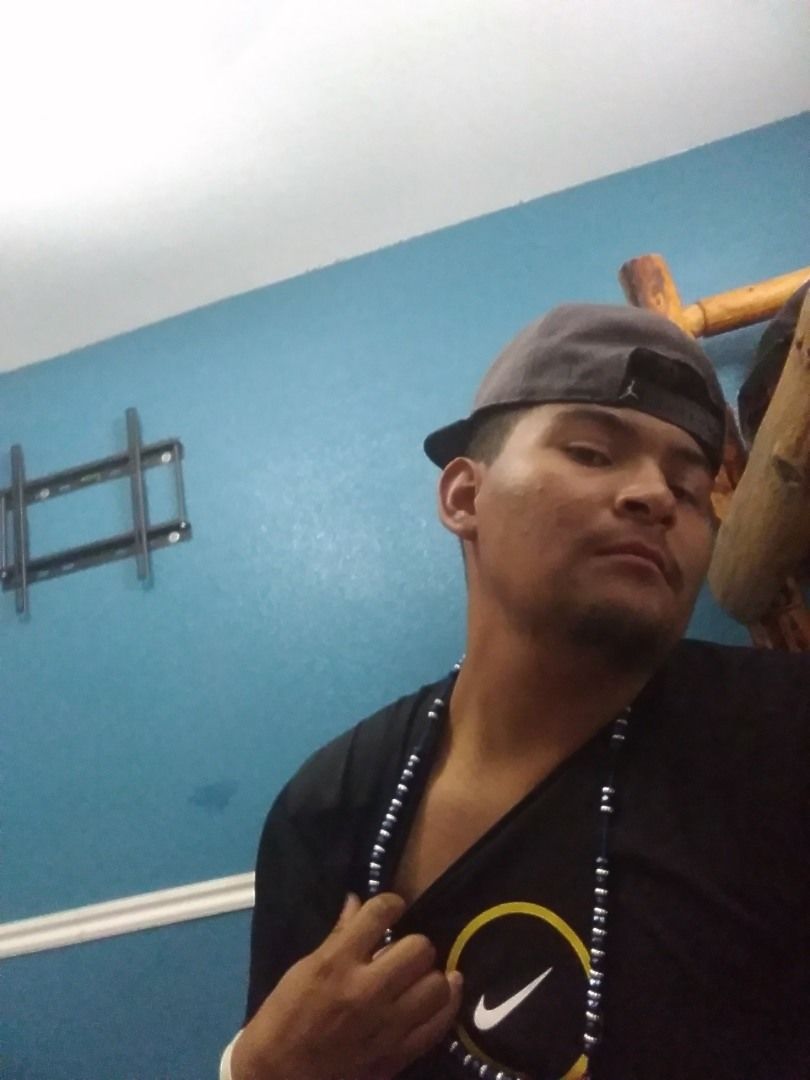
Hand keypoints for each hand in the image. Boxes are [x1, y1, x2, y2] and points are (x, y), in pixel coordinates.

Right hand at [232, 891, 462, 1079]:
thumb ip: (338, 935)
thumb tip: (357, 901)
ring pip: (437, 984)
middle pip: (419, 948)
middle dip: (413, 943)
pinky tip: (446, 990)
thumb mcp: (304, 969)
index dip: (391, 903)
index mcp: (336, 964)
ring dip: (429, 974)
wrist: (278, 1077)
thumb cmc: (285, 1017)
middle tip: (402, 951)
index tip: (391, 908)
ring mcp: (385, 1026)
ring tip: (418, 976)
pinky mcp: (396, 1056)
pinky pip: (439, 1024)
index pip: (380, 914)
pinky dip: (448, 1003)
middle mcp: (366, 991)